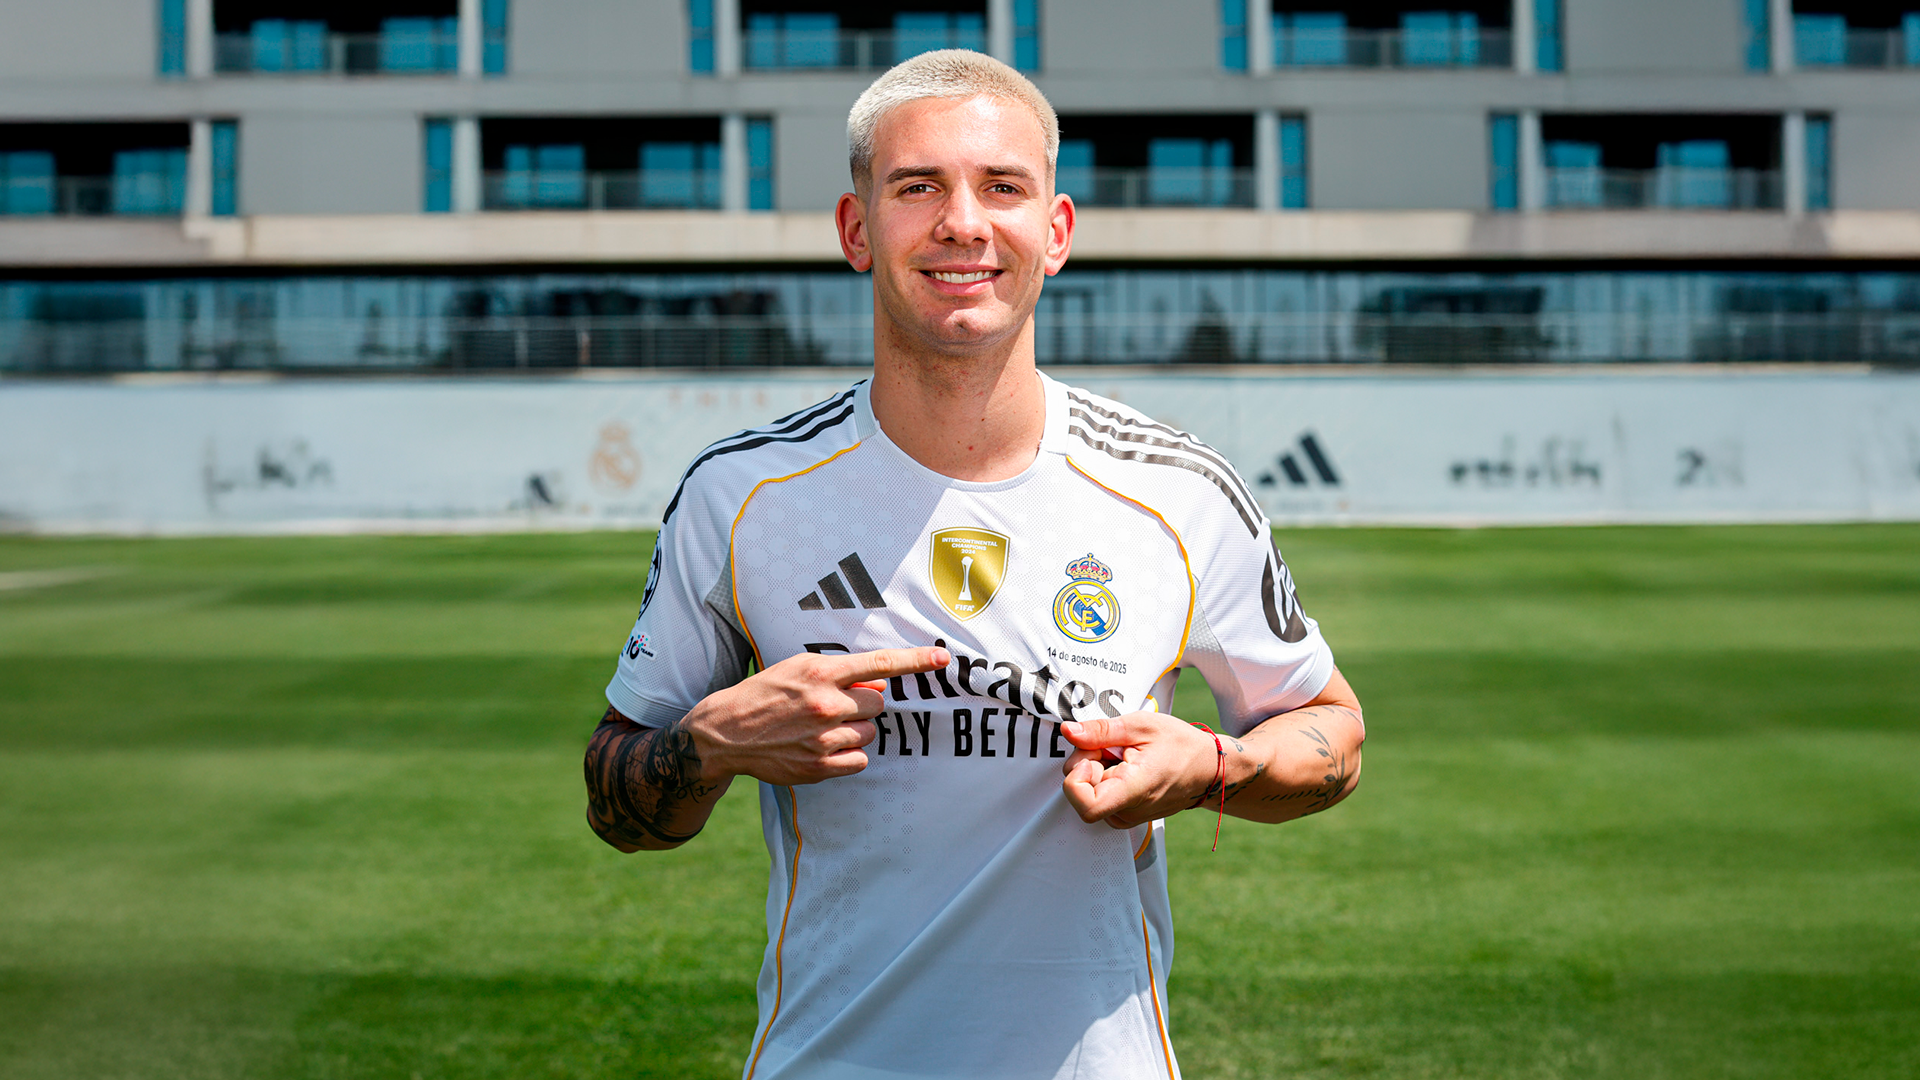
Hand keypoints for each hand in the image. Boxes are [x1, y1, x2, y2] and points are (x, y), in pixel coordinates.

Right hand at [683, 646, 949, 786]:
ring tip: (818, 728)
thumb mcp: (797, 669)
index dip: (916, 660)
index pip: (879, 664)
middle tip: (832, 706)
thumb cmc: (764, 694)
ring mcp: (824, 738)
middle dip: (862, 705)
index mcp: (821, 673)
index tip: (943, 658)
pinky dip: (848, 756)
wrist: (726, 732)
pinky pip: (860, 761)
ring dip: (852, 730)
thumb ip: (838, 673)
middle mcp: (826, 704)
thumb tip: (877, 682)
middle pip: (878, 704)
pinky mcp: (820, 766)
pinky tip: (820, 747)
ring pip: (868, 733)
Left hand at [1058, 713, 1219, 828]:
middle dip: (1088, 761)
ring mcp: (1126, 818)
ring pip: (1088, 793)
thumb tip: (1068, 731)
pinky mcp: (1125, 816)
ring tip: (1125, 756)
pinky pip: (1099, 797)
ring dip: (1097, 770)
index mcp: (1133, 791)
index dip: (1077, 778)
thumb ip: (1101, 731)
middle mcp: (1128, 812)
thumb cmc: (1180, 746)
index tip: (1091, 757)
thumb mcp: (1141, 725)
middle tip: (1114, 746)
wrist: (1208, 769)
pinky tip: (1125, 766)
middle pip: (1081, 790)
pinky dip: (1105, 778)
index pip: (1086, 805)